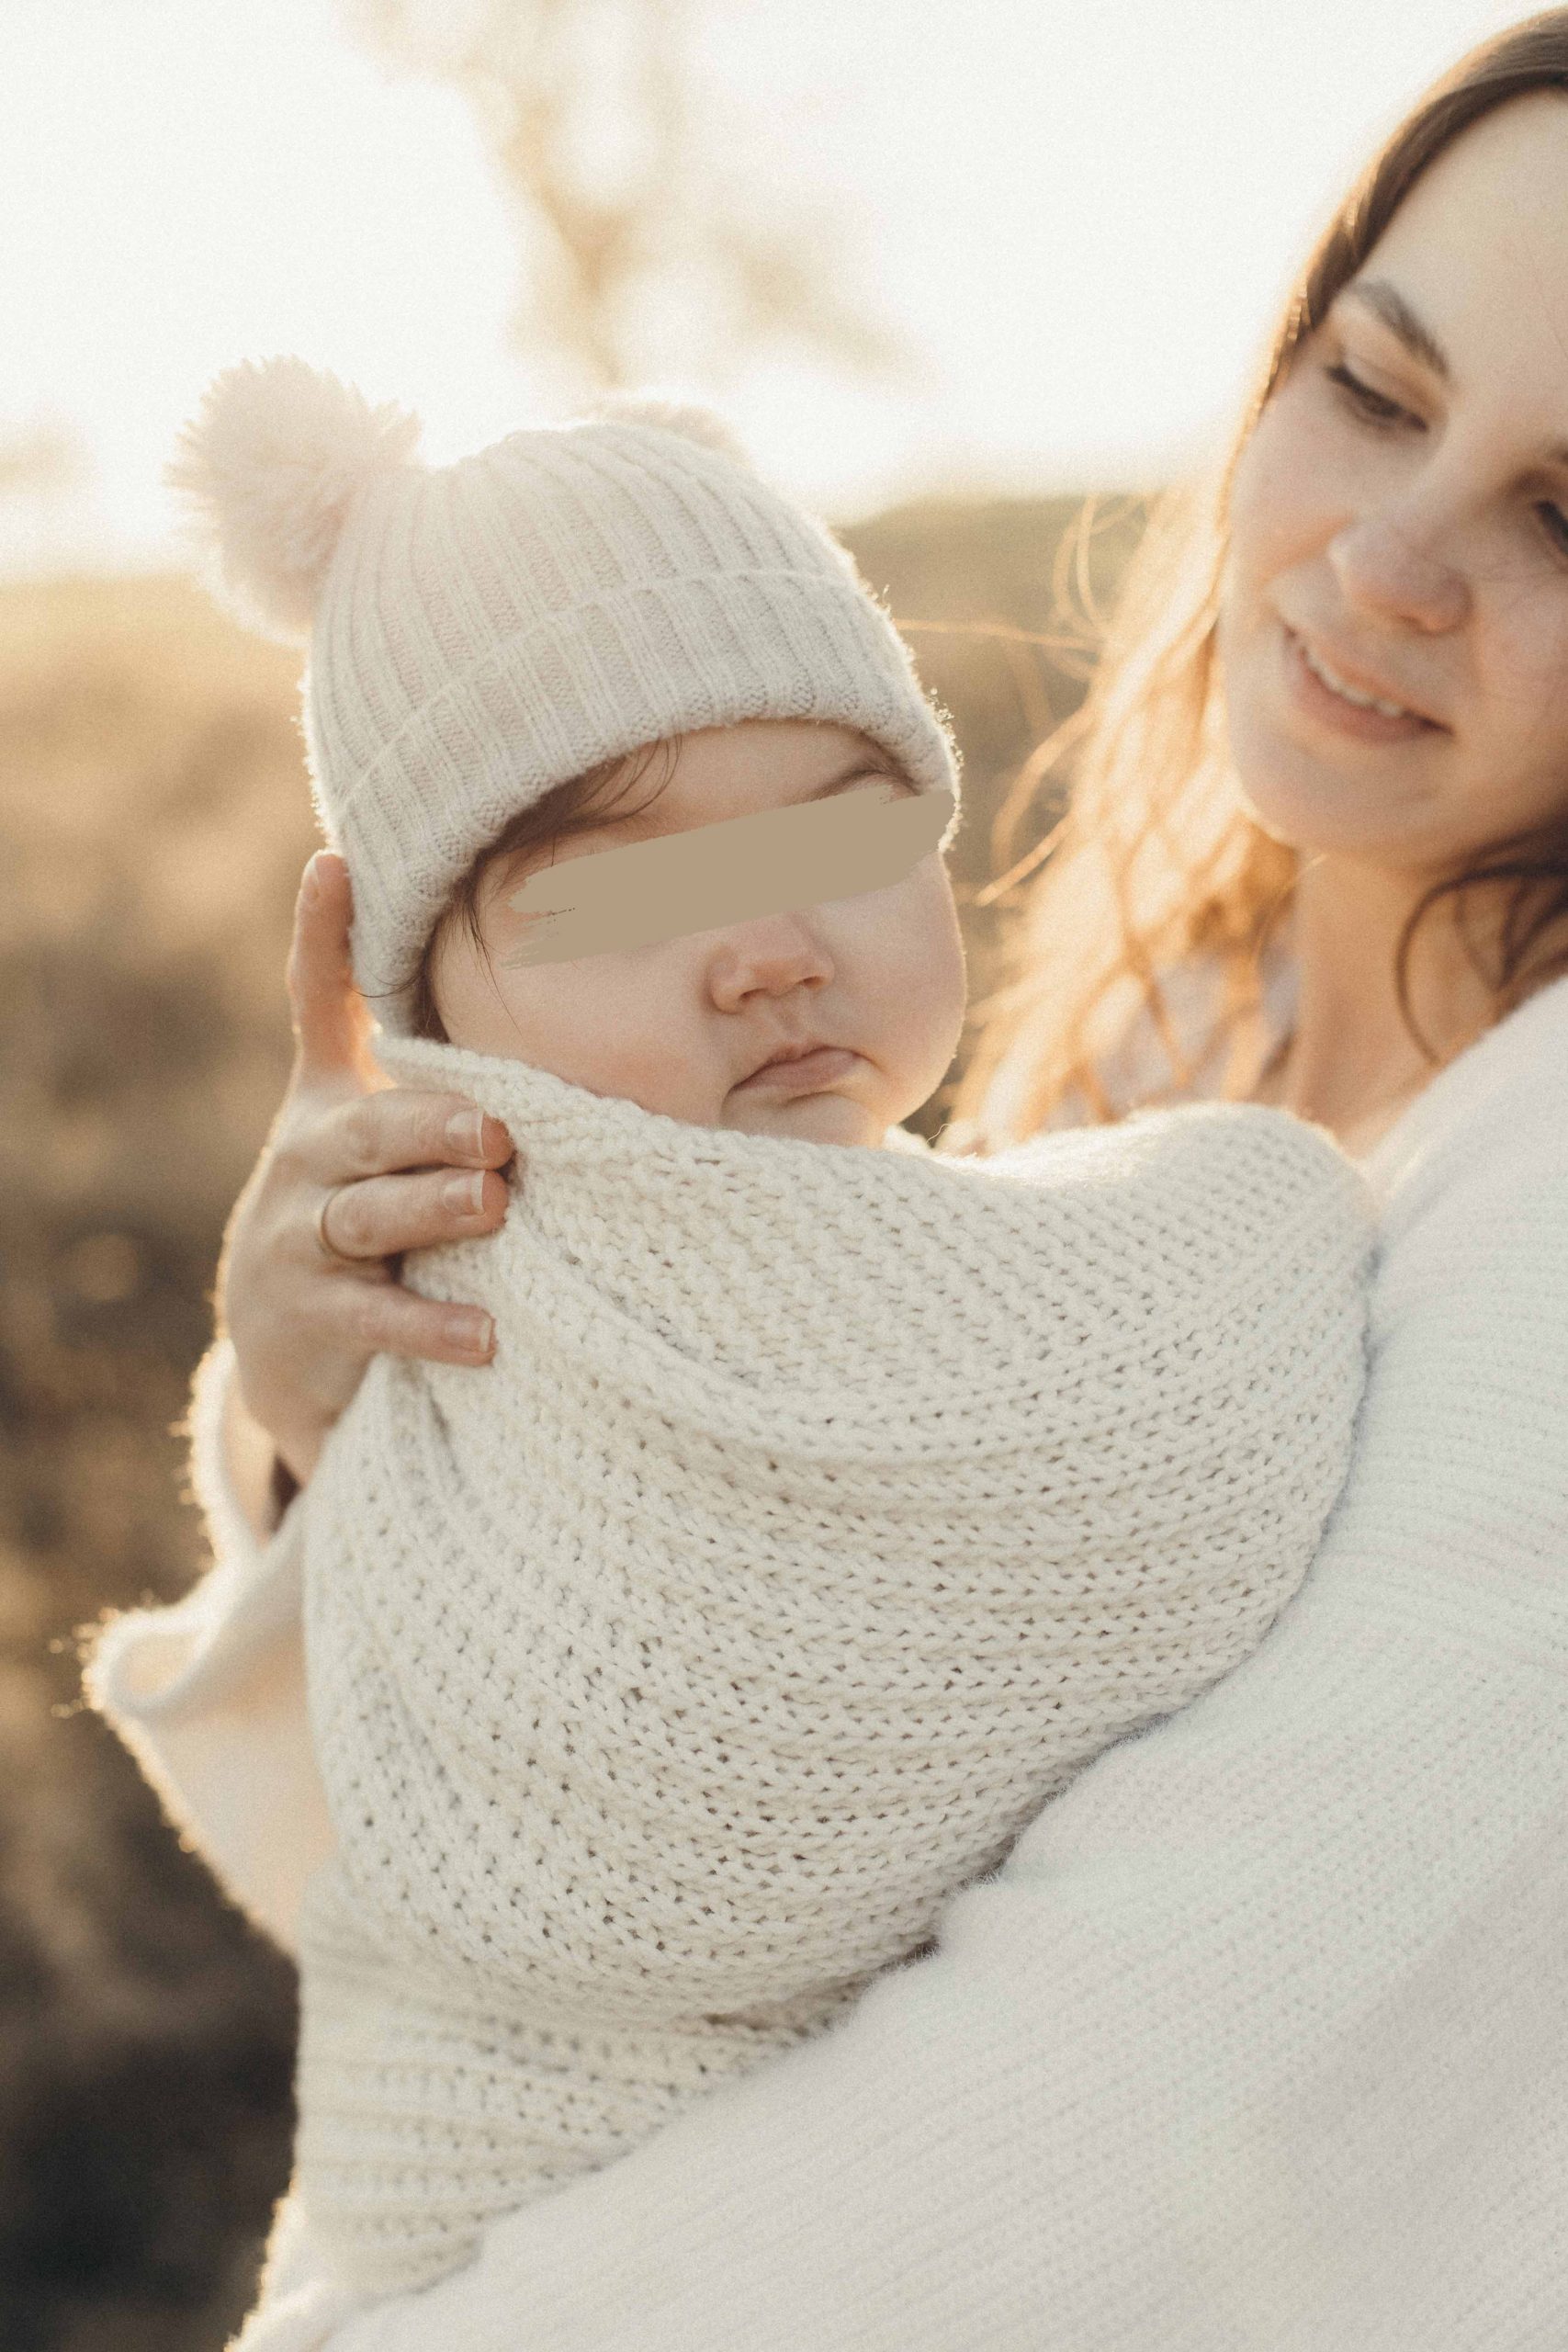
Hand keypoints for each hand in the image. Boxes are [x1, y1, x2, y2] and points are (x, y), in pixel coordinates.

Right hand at [216, 851, 514, 1488]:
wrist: (286, 1350)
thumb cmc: (367, 1217)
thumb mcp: (383, 1139)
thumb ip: (435, 1076)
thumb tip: (550, 1003)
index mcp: (329, 1100)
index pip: (318, 1004)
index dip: (322, 936)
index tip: (336, 864)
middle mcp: (307, 1158)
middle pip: (367, 1129)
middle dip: (432, 1122)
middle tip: (497, 1127)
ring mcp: (299, 1238)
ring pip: (368, 1216)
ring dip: (434, 1207)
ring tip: (494, 1203)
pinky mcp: (311, 1317)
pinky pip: (375, 1317)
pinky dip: (431, 1323)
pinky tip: (485, 1332)